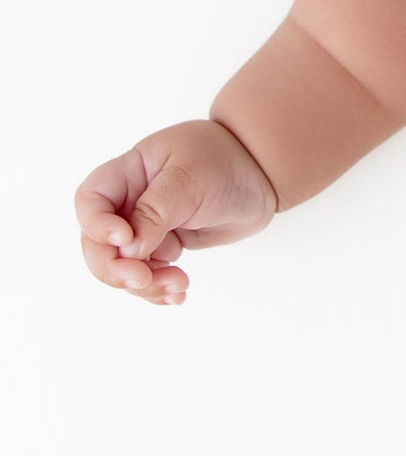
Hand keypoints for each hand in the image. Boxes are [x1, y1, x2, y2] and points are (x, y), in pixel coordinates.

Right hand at [74, 118, 278, 305]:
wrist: (262, 173)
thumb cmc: (226, 161)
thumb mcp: (190, 178)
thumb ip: (156, 210)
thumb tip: (127, 249)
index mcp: (130, 172)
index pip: (91, 200)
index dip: (97, 225)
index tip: (124, 239)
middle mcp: (131, 201)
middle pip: (99, 244)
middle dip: (115, 268)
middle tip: (143, 279)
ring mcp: (146, 226)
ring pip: (123, 267)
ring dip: (144, 284)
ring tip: (178, 284)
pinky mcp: (165, 245)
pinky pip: (148, 275)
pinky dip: (158, 289)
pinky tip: (177, 294)